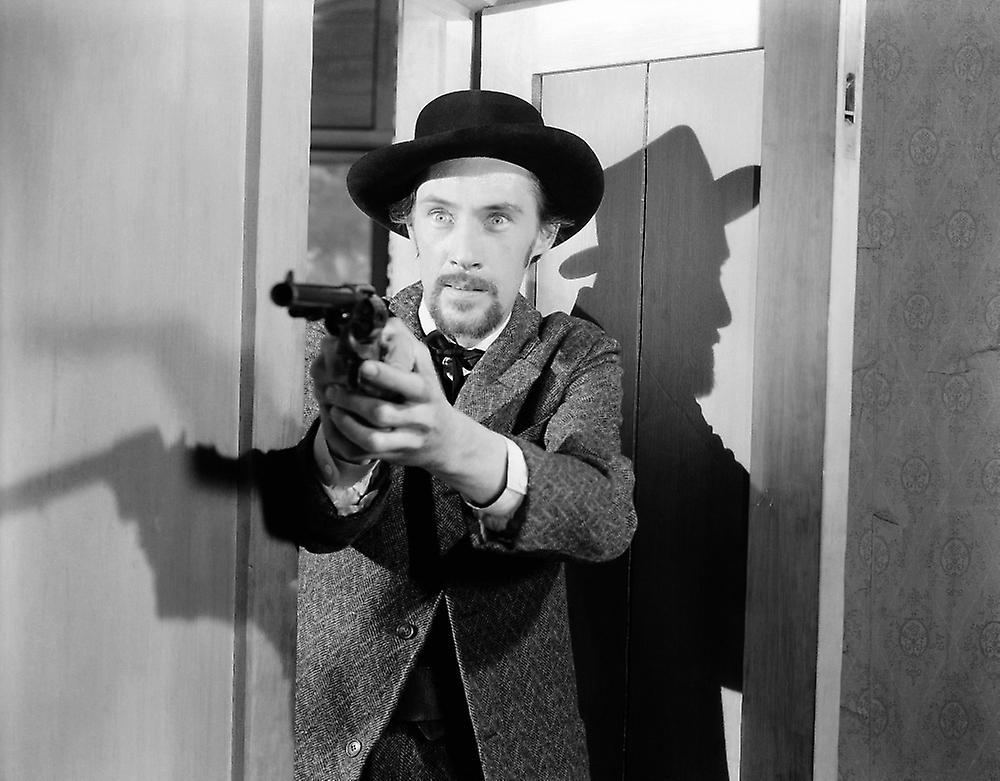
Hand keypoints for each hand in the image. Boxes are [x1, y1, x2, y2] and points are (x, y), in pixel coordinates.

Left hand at [319, 323, 455, 468]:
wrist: (448, 440)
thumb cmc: (430, 397)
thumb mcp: (425, 367)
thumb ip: (405, 345)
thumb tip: (382, 322)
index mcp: (426, 391)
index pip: (406, 384)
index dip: (383, 375)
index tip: (363, 366)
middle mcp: (419, 417)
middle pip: (383, 412)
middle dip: (353, 401)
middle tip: (333, 388)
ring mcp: (408, 439)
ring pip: (373, 438)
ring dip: (348, 422)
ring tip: (334, 406)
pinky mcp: (395, 455)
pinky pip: (368, 452)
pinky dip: (349, 438)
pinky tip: (340, 423)